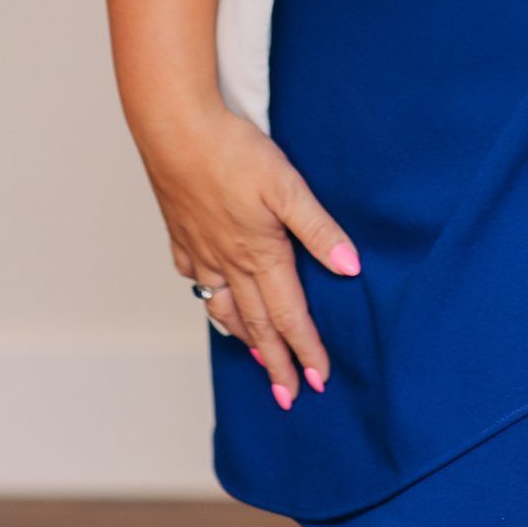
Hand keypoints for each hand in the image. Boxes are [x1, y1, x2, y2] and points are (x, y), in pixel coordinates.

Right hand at [139, 101, 360, 410]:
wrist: (176, 131)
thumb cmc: (234, 153)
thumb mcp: (288, 186)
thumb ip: (319, 229)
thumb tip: (351, 268)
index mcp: (261, 254)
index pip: (290, 315)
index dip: (306, 350)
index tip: (319, 381)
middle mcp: (230, 262)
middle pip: (257, 323)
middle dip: (276, 362)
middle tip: (287, 396)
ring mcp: (202, 251)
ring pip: (224, 307)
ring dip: (244, 336)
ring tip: (255, 356)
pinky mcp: (182, 234)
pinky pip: (197, 279)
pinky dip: (209, 299)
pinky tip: (212, 298)